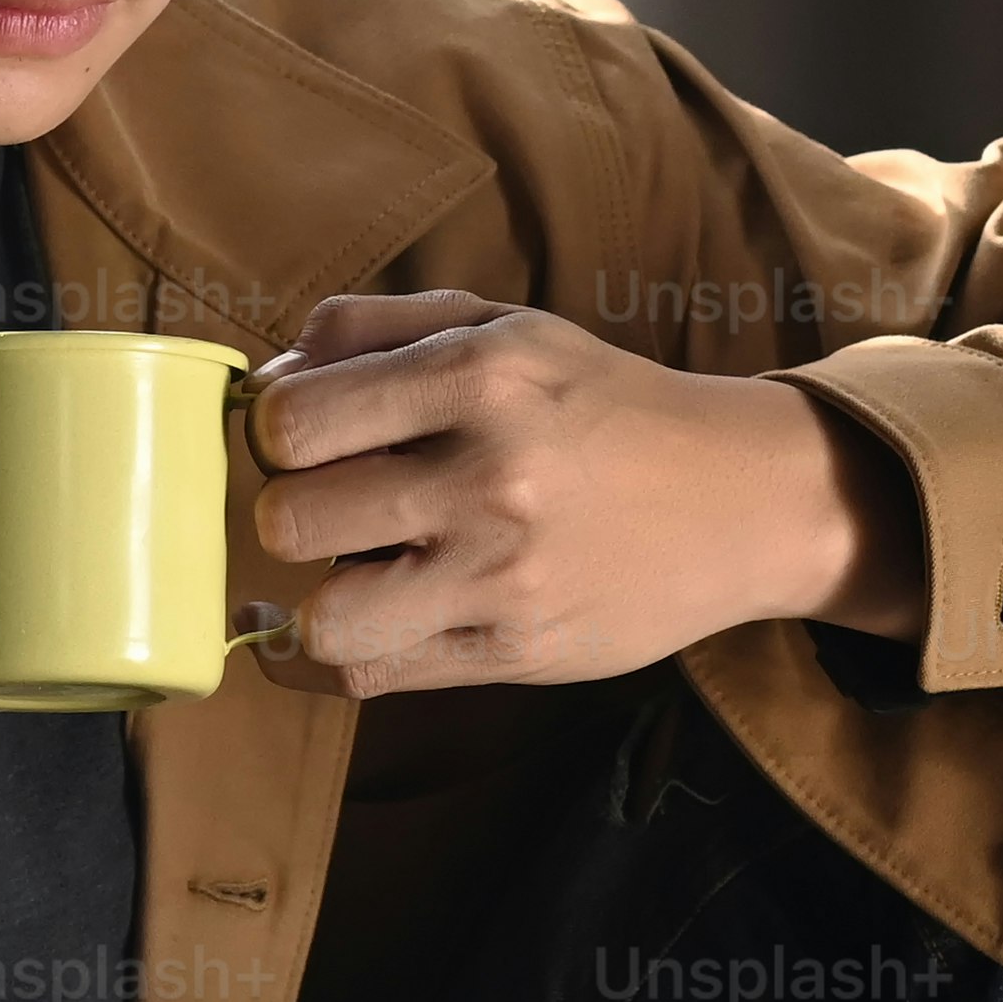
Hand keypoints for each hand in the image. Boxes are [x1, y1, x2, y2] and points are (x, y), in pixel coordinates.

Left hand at [245, 290, 924, 694]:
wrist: (738, 500)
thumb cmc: (597, 405)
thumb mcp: (502, 327)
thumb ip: (372, 330)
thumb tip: (264, 382)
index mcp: (480, 376)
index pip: (293, 420)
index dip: (274, 433)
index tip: (305, 438)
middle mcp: (491, 477)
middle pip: (292, 520)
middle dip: (293, 513)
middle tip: (335, 505)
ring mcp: (504, 576)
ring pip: (325, 619)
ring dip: (322, 596)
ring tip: (360, 570)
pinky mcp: (516, 653)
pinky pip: (374, 674)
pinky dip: (354, 648)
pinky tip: (376, 616)